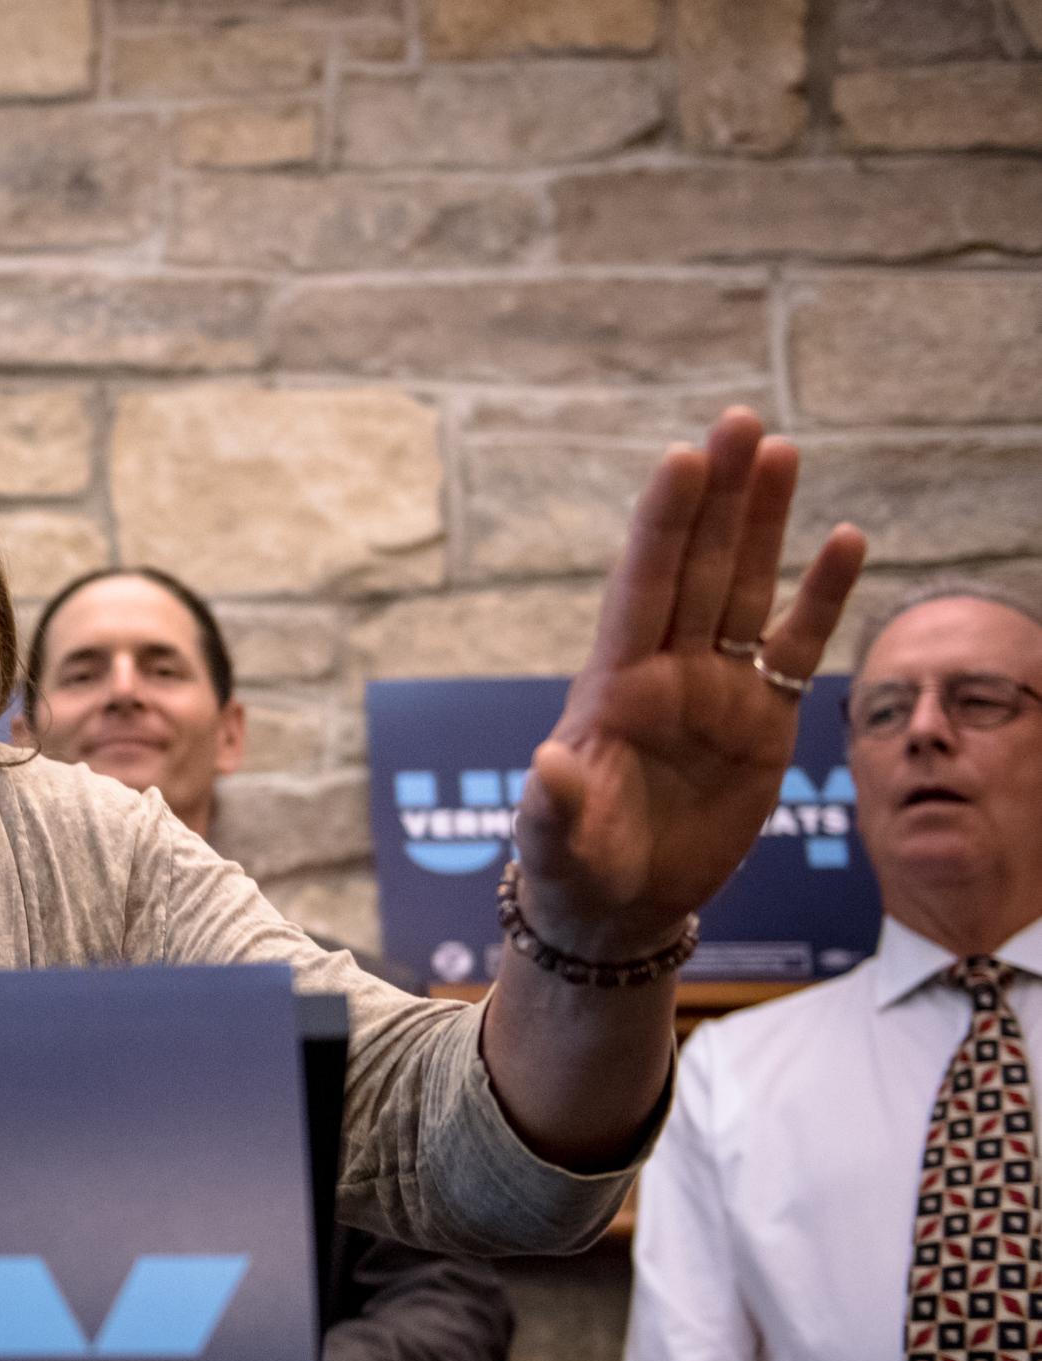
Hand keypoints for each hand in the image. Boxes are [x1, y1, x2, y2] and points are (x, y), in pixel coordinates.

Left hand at [514, 408, 867, 959]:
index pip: (642, 588)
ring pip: (746, 590)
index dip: (662, 525)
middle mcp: (666, 672)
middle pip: (697, 568)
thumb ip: (554, 805)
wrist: (619, 905)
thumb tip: (549, 765)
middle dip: (717, 497)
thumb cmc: (573, 869)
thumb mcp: (554, 844)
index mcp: (613, 687)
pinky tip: (844, 539)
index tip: (681, 458)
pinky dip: (821, 597)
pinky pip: (796, 648)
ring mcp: (717, 691)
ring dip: (764, 524)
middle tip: (738, 421)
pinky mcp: (763, 722)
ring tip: (781, 451)